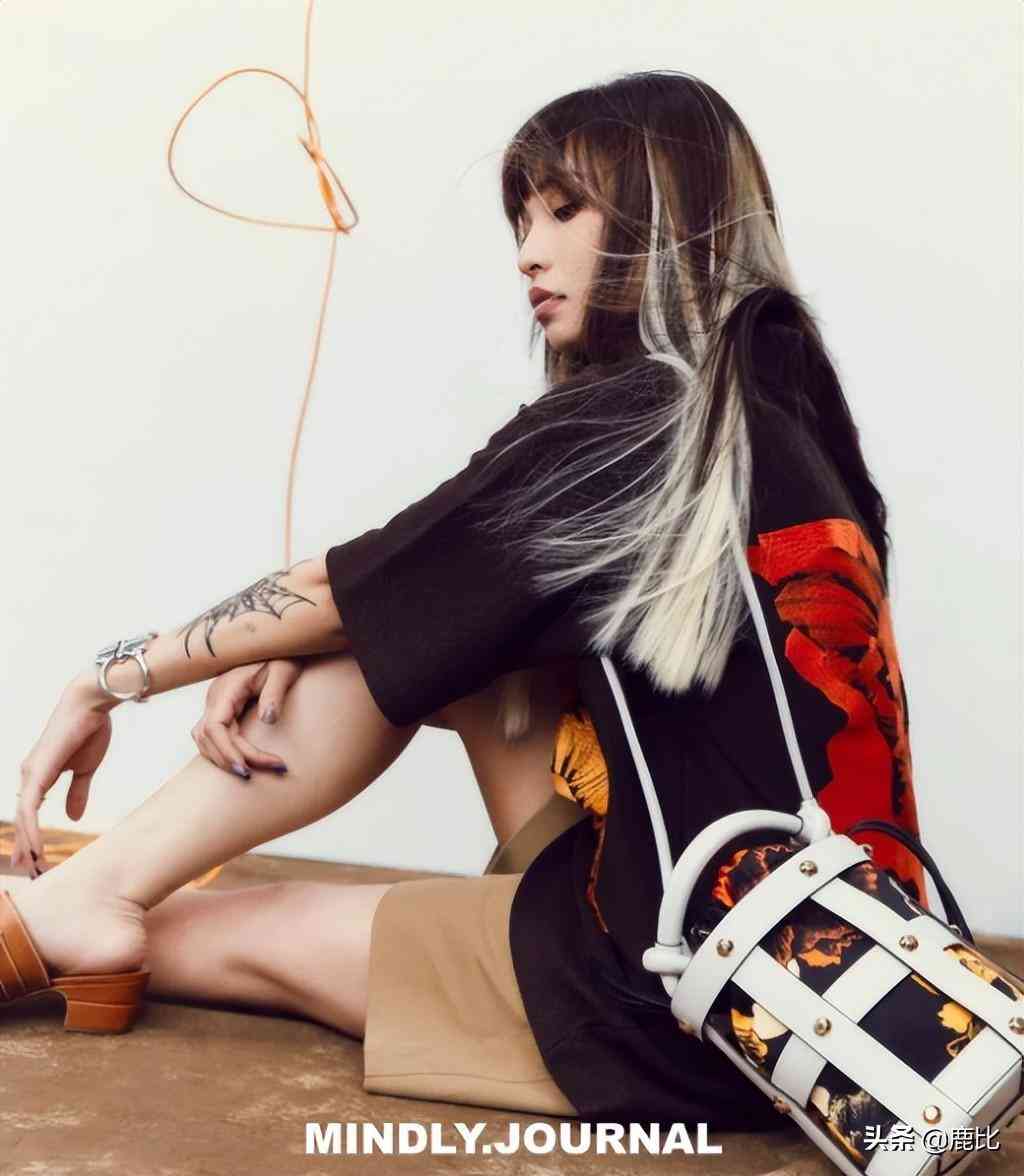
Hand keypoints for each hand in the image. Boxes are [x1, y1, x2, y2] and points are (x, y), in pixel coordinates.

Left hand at [13, 679, 115, 870]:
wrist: (91, 705)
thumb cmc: (90, 731)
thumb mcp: (84, 769)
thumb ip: (77, 792)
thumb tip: (72, 818)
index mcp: (39, 774)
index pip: (30, 811)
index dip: (30, 834)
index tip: (34, 856)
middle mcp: (29, 774)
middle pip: (22, 817)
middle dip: (23, 844)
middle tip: (26, 869)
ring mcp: (30, 773)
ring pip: (23, 816)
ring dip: (26, 842)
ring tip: (31, 864)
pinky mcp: (37, 773)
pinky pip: (30, 808)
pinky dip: (32, 829)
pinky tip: (35, 846)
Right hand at [191, 659, 301, 776]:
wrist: (281, 646)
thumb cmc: (284, 656)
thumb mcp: (284, 671)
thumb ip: (274, 694)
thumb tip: (267, 719)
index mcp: (227, 688)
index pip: (214, 727)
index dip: (227, 751)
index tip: (248, 768)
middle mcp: (216, 697)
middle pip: (208, 738)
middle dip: (229, 760)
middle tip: (256, 777)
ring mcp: (217, 702)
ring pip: (206, 739)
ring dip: (225, 758)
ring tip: (253, 772)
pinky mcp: (224, 707)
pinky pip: (215, 735)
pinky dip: (225, 750)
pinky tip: (245, 760)